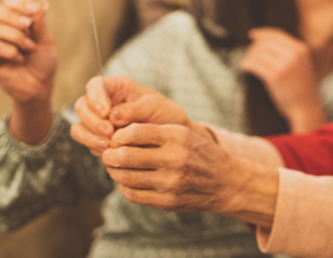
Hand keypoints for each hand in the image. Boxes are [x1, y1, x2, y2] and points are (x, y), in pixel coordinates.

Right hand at [0, 0, 56, 143]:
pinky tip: (20, 58)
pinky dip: (11, 51)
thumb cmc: (43, 63)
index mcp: (14, 22)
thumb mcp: (46, 41)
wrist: (40, 86)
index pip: (8, 2)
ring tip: (29, 47)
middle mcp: (0, 30)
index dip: (20, 3)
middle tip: (28, 25)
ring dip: (17, 36)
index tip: (34, 9)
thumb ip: (40, 24)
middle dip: (12, 15)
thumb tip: (42, 4)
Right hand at [70, 75, 190, 154]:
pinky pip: (86, 143)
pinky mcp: (98, 139)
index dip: (95, 96)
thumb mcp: (155, 107)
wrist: (171, 140)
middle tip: (109, 132)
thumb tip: (112, 115)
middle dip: (92, 120)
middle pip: (82, 106)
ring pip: (79, 127)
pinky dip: (95, 148)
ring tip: (108, 145)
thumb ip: (134, 109)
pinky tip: (110, 152)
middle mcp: (104, 103)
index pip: (95, 84)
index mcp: (118, 87)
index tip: (105, 112)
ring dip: (90, 136)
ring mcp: (99, 122)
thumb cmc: (165, 116)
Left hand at [101, 122, 278, 226]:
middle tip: (106, 154)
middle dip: (110, 155)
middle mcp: (174, 158)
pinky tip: (126, 182)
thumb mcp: (185, 134)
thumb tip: (119, 133)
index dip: (118, 135)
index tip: (114, 138)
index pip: (135, 132)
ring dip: (114, 172)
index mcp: (178, 136)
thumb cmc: (200, 153)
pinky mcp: (168, 201)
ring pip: (126, 177)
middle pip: (126, 156)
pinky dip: (124, 188)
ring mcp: (171, 182)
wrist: (226, 182)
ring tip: (114, 167)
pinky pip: (134, 195)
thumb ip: (156, 132)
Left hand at [239, 28, 326, 132]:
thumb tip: (265, 42)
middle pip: (265, 42)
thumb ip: (290, 52)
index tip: (252, 34)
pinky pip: (254, 64)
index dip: (263, 33)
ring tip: (247, 61)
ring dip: (249, 56)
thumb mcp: (302, 64)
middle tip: (249, 53)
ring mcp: (284, 65)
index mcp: (301, 48)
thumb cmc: (302, 88)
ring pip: (258, 53)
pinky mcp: (274, 76)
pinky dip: (246, 64)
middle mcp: (293, 54)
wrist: (306, 107)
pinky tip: (244, 66)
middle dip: (254, 46)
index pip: (277, 34)